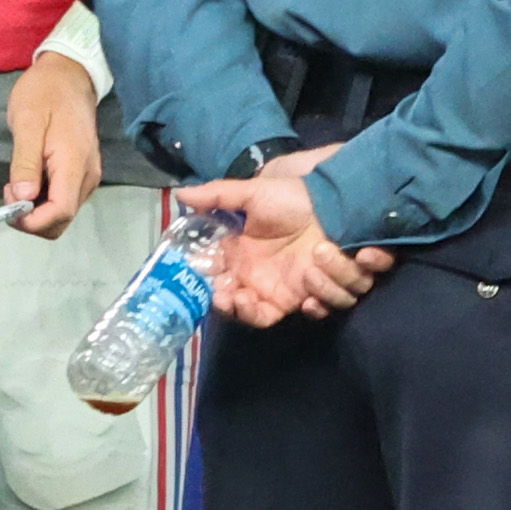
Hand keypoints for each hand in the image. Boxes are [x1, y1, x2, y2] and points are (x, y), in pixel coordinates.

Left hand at [2, 54, 102, 236]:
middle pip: (62, 219)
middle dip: (32, 219)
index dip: (33, 221)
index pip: (60, 212)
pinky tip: (29, 179)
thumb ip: (25, 162)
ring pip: (63, 212)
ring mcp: (88, 175)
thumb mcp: (27, 122)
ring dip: (36, 209)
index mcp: (75, 164)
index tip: (8, 209)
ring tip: (16, 183)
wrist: (69, 74)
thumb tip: (22, 198)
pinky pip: (64, 197)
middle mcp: (87, 176)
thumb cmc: (45, 93)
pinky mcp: (83, 171)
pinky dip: (44, 199)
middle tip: (9, 193)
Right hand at [181, 149, 390, 328]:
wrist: (330, 204)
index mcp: (237, 258)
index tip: (214, 291)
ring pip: (268, 315)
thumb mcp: (252, 194)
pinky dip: (315, 307)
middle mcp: (256, 279)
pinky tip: (311, 296)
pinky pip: (311, 313)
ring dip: (268, 303)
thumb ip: (216, 196)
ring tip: (298, 277)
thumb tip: (179, 194)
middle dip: (236, 309)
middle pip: (237, 309)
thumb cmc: (288, 199)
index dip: (212, 294)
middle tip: (239, 297)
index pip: (215, 285)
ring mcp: (284, 290)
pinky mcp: (313, 295)